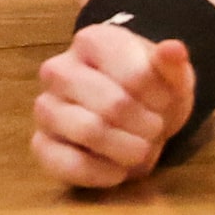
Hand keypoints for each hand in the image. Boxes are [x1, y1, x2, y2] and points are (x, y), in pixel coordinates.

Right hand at [31, 24, 194, 188]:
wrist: (131, 112)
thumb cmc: (150, 89)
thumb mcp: (171, 75)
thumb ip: (173, 63)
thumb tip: (173, 49)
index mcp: (92, 40)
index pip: (135, 75)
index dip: (160, 98)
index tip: (168, 103)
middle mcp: (59, 69)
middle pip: (113, 105)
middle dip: (144, 125)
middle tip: (157, 130)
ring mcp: (46, 108)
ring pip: (89, 132)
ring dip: (126, 148)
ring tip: (142, 149)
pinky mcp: (40, 144)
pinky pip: (68, 165)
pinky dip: (102, 173)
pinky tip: (120, 170)